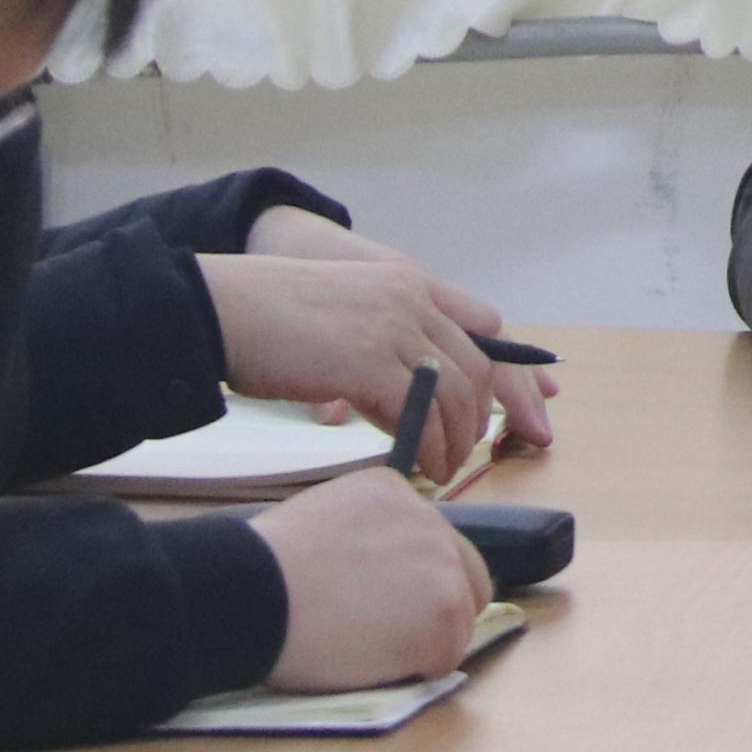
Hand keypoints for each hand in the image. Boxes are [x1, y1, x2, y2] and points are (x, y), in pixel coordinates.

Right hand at [198, 249, 556, 477]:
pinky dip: (426, 443)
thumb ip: (383, 340)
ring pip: (454, 391)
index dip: (510, 368)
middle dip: (483, 415)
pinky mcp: (366, 360)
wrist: (221, 307)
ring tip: (442, 468)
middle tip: (471, 450)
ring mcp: (390, 327)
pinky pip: (417, 410)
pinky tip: (419, 464)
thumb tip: (407, 392)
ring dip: (455, 438)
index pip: (484, 324)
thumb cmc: (269, 319)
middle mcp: (409, 298)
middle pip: (478, 363)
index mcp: (407, 282)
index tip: (530, 402)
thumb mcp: (344, 313)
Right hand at [254, 466, 495, 692]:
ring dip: (420, 643)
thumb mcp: (321, 523)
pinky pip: (442, 660)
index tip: (381, 603)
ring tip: (363, 649)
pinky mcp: (444, 621)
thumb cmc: (262, 570)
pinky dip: (412, 672)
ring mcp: (444, 571)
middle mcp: (432, 523)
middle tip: (386, 636)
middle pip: (463, 578)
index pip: (433, 544)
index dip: (412, 582)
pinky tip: (368, 663)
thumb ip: (363, 540)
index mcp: (397, 494)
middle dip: (434, 610)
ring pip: (457, 623)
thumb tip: (374, 574)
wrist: (250, 593)